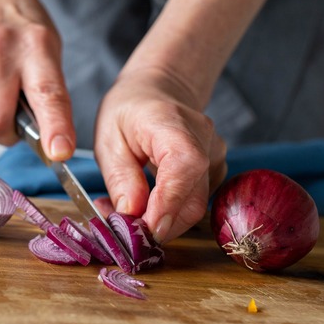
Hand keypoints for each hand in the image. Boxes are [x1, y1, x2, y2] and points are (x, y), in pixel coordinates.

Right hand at [0, 0, 75, 159]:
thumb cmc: (25, 27)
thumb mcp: (50, 51)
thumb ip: (49, 94)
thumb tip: (49, 141)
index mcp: (36, 47)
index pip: (47, 94)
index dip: (53, 128)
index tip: (58, 152)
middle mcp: (1, 49)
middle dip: (5, 133)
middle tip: (14, 123)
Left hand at [93, 68, 227, 243]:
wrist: (157, 92)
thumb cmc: (129, 110)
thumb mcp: (109, 140)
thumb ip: (121, 178)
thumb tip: (132, 215)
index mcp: (172, 124)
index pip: (183, 169)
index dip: (167, 205)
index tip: (145, 231)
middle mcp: (204, 140)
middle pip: (193, 199)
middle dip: (159, 224)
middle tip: (121, 228)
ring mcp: (215, 156)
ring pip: (195, 206)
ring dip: (162, 220)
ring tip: (127, 213)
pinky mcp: (215, 171)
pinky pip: (195, 201)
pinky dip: (171, 212)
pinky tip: (147, 204)